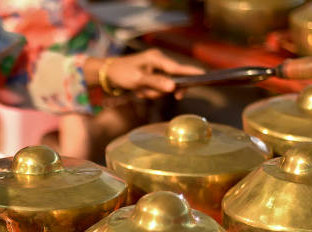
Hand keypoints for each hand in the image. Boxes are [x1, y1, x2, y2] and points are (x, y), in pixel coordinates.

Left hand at [86, 50, 203, 99]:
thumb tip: (173, 88)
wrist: (107, 75)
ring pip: (163, 88)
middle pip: (171, 81)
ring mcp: (155, 71)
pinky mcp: (151, 78)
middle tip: (145, 93)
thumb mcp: (137, 79)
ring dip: (151, 93)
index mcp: (157, 59)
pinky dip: (147, 93)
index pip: (177, 68)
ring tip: (138, 90)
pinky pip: (155, 90)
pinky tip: (137, 91)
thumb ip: (156, 83)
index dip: (190, 74)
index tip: (204, 77)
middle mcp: (159, 63)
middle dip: (158, 91)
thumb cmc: (121, 74)